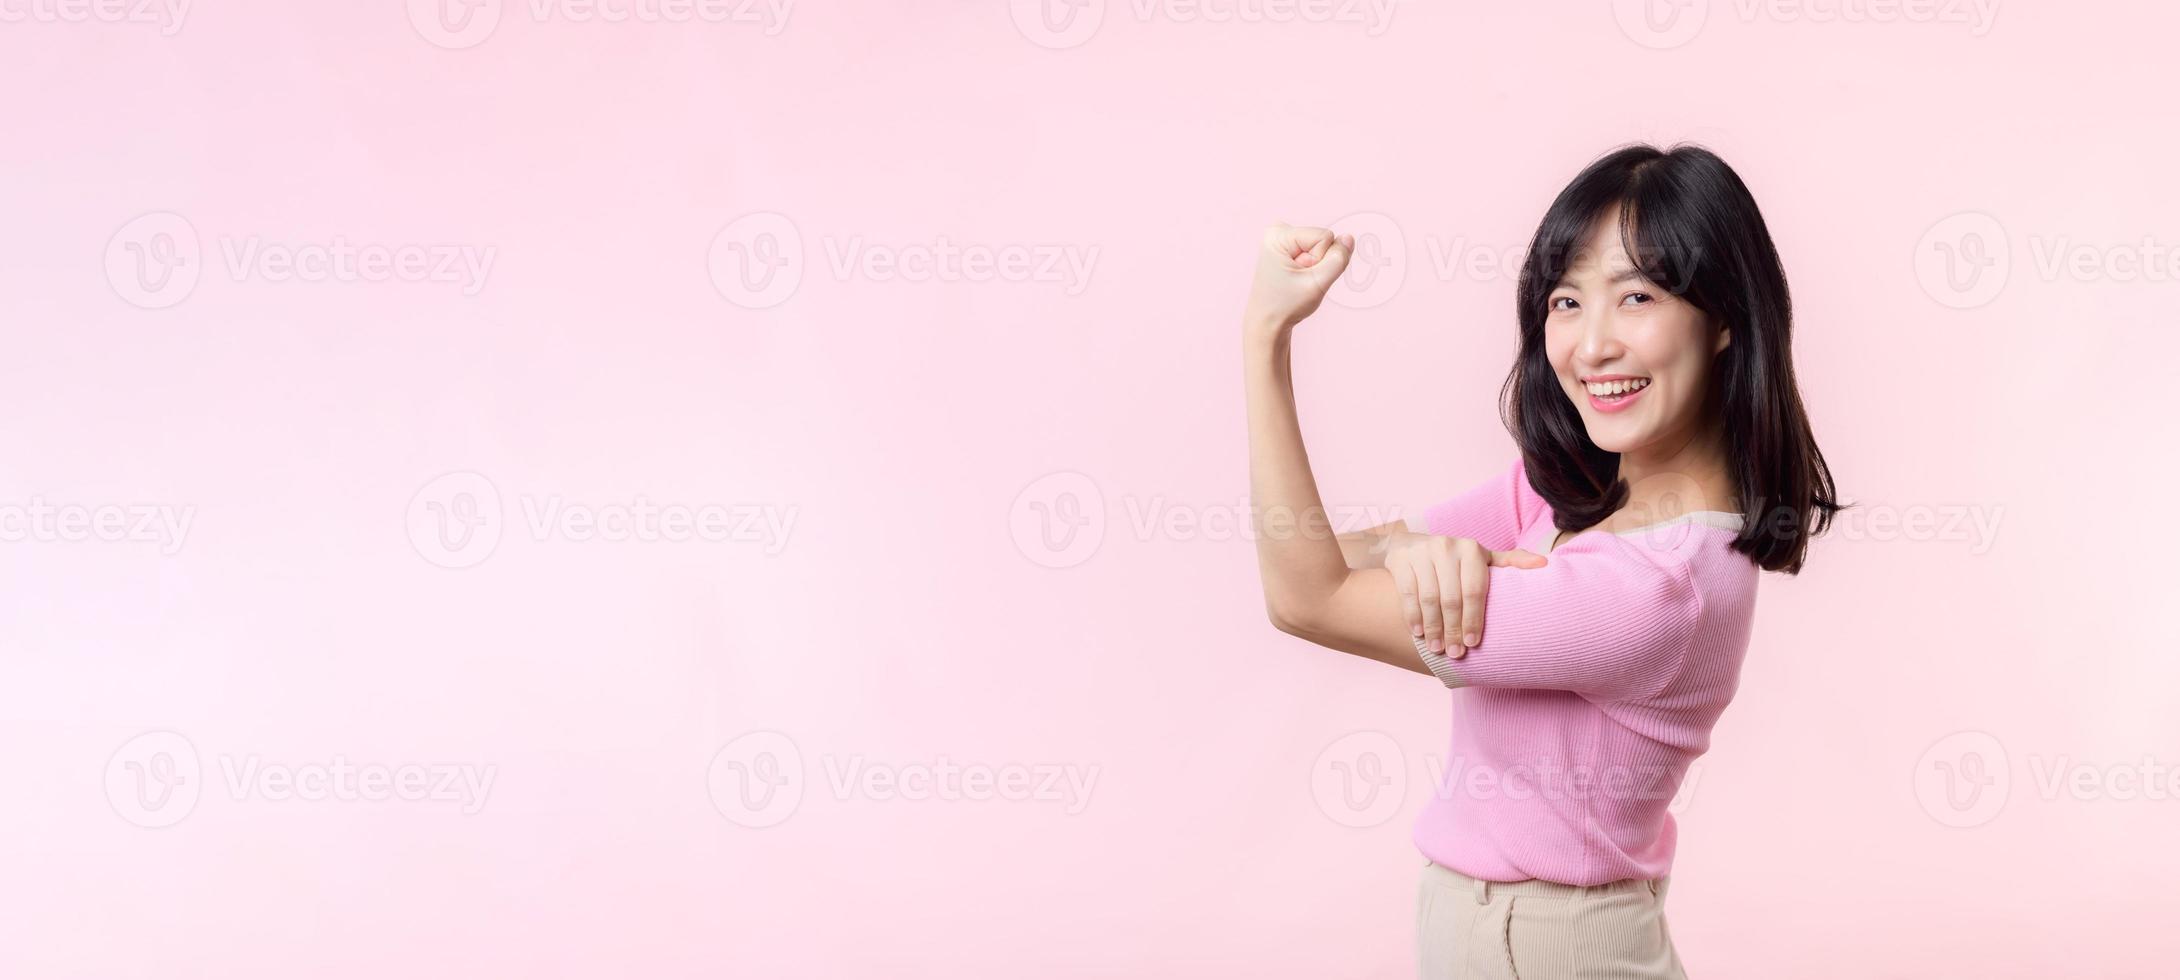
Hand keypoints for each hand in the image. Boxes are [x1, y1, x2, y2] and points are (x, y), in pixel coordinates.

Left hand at [1243, 223, 1354, 332]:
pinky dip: (1311, 266)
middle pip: (1322, 239)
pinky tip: (1296, 277)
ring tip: (1297, 280)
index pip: (1324, 236)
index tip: (1302, 276)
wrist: (1268, 322)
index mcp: (1279, 235)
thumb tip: (1349, 237)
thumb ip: (1338, 259)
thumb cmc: (1287, 305)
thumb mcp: (1317, 284)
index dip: (1321, 260)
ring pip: (1320, 246)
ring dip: (1315, 266)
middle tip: (1299, 280)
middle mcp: (1277, 231)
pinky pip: (1314, 251)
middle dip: (1318, 262)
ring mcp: (1281, 238)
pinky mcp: (1287, 246)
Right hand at [1381, 531, 1547, 655]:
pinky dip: (1413, 616)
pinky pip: (1407, 594)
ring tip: (1436, 648)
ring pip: (1428, 597)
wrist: (1410, 544)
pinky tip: (1418, 634)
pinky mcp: (1401, 560)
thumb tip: (1544, 564)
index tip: (1472, 643)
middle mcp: (1446, 547)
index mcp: (1471, 549)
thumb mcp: (1482, 559)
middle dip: (1452, 629)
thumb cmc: (1454, 560)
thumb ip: (1510, 562)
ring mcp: (1421, 552)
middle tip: (1454, 653)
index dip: (1474, 619)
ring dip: (1433, 627)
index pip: (1474, 590)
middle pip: (1451, 597)